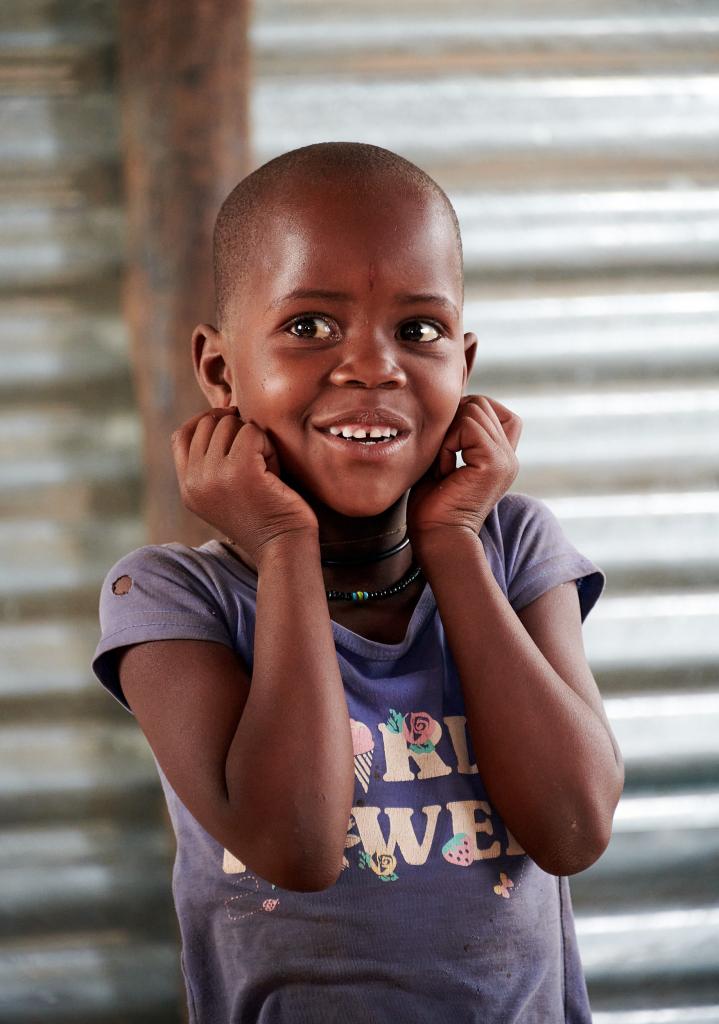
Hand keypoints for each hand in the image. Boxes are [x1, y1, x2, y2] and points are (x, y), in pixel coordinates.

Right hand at [170, 407, 318, 564]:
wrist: (284, 548)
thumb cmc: (265, 517)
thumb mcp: (224, 493)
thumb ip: (211, 464)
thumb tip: (220, 415)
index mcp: (187, 488)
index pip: (181, 435)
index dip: (205, 421)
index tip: (232, 424)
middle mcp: (194, 481)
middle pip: (207, 424)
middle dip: (236, 432)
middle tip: (256, 459)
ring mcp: (214, 475)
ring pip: (229, 424)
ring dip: (254, 439)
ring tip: (265, 469)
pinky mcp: (240, 469)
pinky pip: (251, 431)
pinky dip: (267, 445)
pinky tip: (273, 471)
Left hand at [406, 395, 521, 552]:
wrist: (436, 539)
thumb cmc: (432, 507)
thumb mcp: (444, 462)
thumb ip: (453, 436)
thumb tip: (447, 406)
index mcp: (500, 459)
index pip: (499, 412)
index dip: (470, 414)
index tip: (448, 442)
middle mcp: (508, 458)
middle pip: (481, 404)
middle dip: (452, 423)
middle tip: (442, 458)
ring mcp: (505, 459)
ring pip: (475, 408)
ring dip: (449, 434)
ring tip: (444, 466)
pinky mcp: (495, 462)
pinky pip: (467, 426)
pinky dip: (448, 444)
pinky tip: (444, 470)